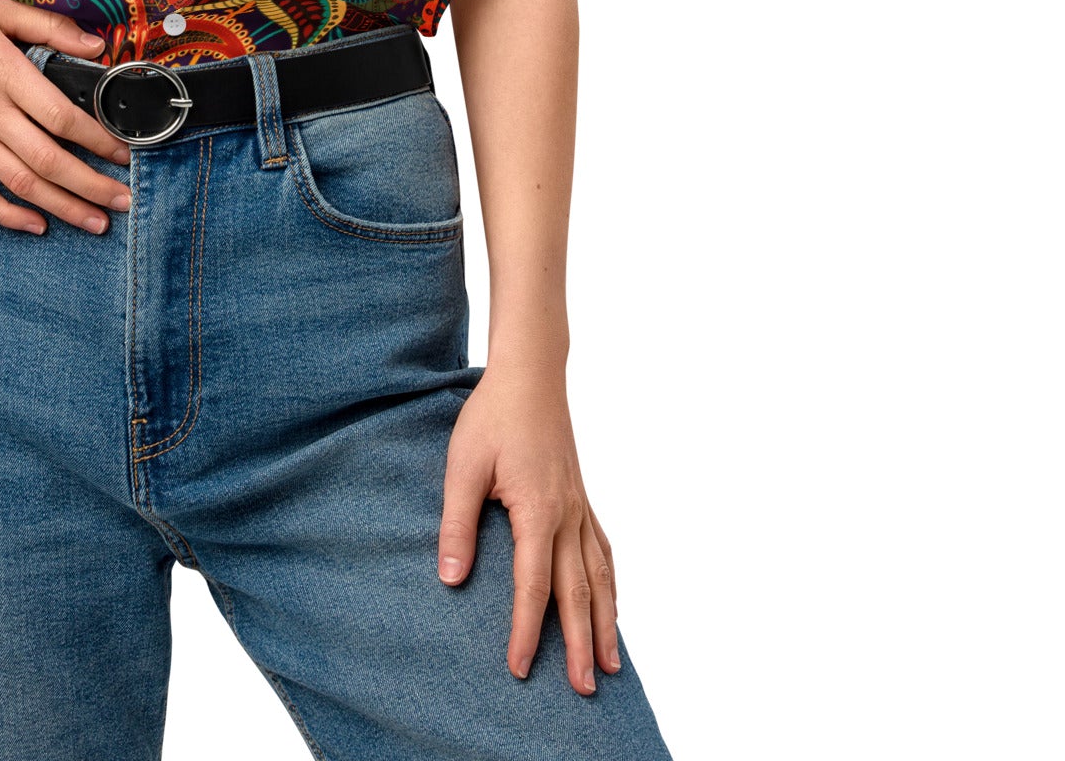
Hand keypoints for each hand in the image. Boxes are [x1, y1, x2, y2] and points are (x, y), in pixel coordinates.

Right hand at [0, 0, 136, 235]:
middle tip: (124, 201)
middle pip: (49, 160)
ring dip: (63, 207)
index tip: (125, 152)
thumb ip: (47, 26)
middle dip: (93, 186)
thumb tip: (95, 44)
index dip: (99, 140)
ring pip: (20, 184)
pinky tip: (36, 224)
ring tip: (96, 223)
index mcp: (4, 72)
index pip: (63, 117)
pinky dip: (8, 215)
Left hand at [436, 362, 620, 694]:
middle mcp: (568, 516)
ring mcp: (580, 508)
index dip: (525, 631)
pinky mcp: (580, 498)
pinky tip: (611, 604)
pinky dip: (610, 585)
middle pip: (577, 593)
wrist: (530, 375)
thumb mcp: (462, 466)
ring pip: (599, 578)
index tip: (518, 667)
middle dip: (578, 644)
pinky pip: (603, 551)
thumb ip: (458, 524)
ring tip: (609, 665)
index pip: (533, 586)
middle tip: (581, 689)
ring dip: (605, 623)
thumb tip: (453, 580)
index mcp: (539, 512)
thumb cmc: (492, 416)